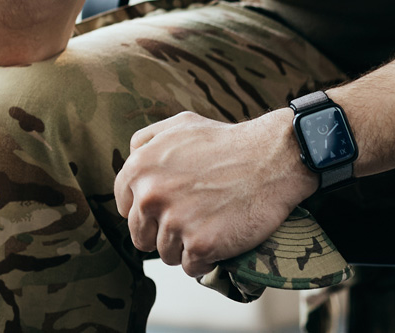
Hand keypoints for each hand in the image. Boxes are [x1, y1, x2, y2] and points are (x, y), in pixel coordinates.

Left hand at [114, 110, 314, 276]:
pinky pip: (191, 268)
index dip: (145, 211)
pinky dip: (205, 260)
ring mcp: (175, 222)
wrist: (271, 159)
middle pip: (141, 236)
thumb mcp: (179, 125)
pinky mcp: (200, 245)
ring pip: (165, 254)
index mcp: (139, 168)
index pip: (124, 206)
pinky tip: (219, 239)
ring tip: (209, 226)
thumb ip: (146, 140)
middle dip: (162, 233)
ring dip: (185, 247)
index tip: (165, 211)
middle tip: (190, 222)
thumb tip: (130, 156)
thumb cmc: (226, 141)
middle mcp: (150, 196)